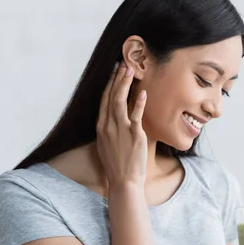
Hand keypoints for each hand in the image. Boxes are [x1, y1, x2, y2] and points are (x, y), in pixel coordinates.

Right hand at [96, 60, 147, 187]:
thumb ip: (109, 129)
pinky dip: (138, 103)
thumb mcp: (107, 144)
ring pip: (120, 101)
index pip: (103, 100)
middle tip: (122, 64)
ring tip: (130, 70)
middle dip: (116, 78)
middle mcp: (108, 126)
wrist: (123, 181)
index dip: (108, 84)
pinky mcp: (134, 135)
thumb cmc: (117, 165)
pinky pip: (136, 115)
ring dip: (125, 84)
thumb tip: (114, 119)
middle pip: (110, 96)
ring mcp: (120, 129)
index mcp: (101, 127)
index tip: (112, 72)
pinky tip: (142, 92)